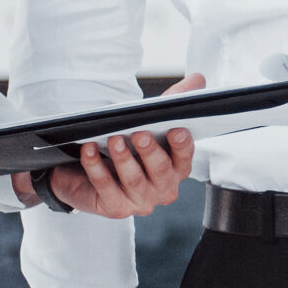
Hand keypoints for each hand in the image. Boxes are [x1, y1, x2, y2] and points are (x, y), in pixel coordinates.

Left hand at [32, 74, 202, 218]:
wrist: (88, 174)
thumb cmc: (126, 147)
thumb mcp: (150, 123)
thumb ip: (174, 101)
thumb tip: (198, 79)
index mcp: (176, 168)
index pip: (186, 157)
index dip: (182, 145)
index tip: (176, 129)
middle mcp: (163, 188)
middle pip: (161, 172)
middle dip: (151, 152)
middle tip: (140, 134)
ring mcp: (140, 201)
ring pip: (134, 181)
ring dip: (123, 159)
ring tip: (113, 139)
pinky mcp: (116, 208)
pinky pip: (106, 188)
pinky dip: (96, 167)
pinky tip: (89, 150)